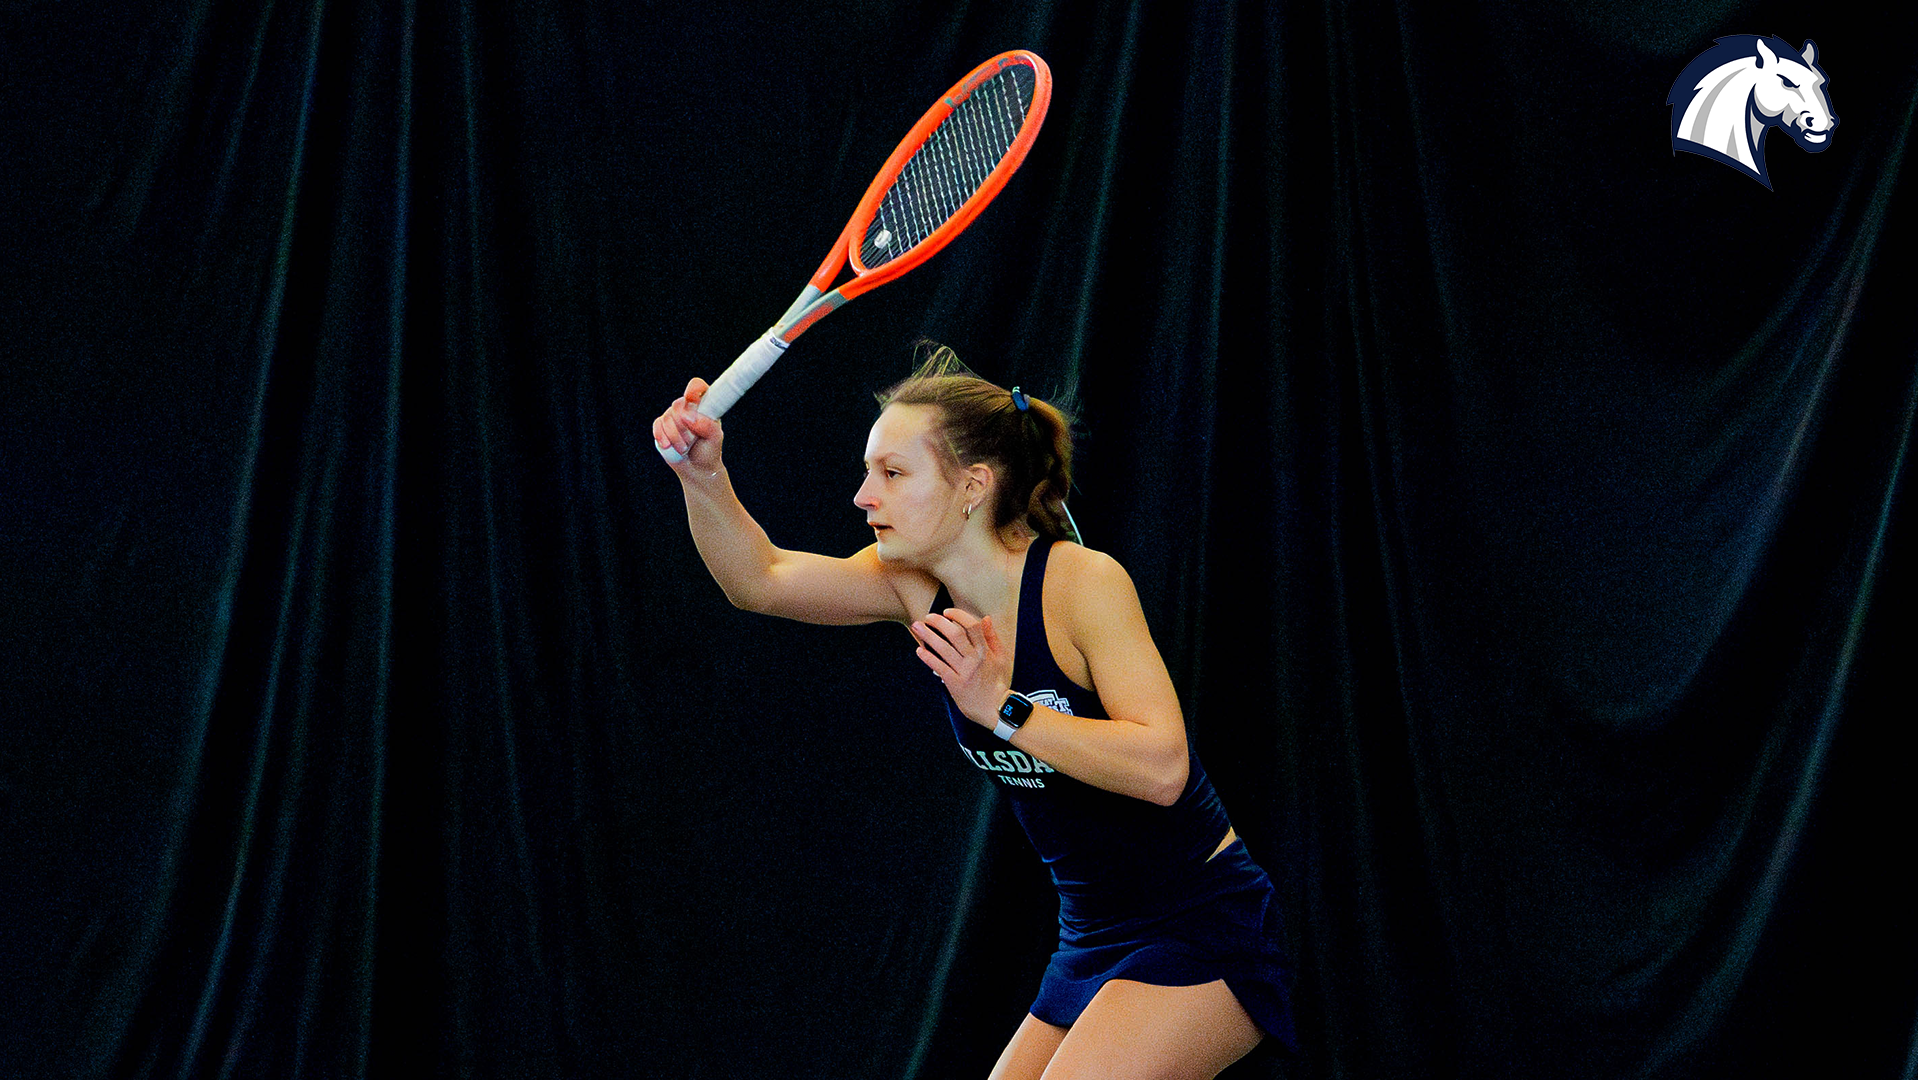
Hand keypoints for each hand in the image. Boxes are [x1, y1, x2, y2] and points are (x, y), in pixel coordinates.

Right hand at [651, 377, 725, 472]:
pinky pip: (658, 426)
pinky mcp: (661, 426)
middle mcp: (686, 407)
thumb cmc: (709, 449)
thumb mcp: (715, 438)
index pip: (697, 387)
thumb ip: (708, 425)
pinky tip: (669, 445)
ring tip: (684, 448)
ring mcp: (673, 416)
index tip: (691, 400)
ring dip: (676, 437)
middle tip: (692, 439)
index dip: (693, 390)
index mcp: (703, 405)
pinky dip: (663, 437)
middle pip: (678, 405)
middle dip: (683, 426)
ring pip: (667, 418)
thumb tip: (691, 418)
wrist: (697, 468)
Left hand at [911, 609, 1010, 727]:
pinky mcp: (955, 684)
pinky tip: (919, 650)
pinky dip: (928, 658)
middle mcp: (974, 659)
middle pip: (955, 634)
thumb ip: (992, 637)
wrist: (997, 710)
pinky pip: (939, 668)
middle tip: (927, 616)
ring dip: (928, 636)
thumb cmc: (999, 683)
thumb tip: (986, 618)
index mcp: (986, 651)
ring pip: (944, 649)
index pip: (972, 626)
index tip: (947, 612)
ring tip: (916, 627)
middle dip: (939, 622)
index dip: (958, 615)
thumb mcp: (1001, 658)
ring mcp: (964, 672)